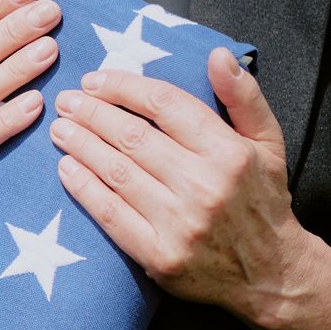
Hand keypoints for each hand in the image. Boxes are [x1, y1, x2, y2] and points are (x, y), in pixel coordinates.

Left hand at [47, 47, 317, 329]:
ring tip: (60, 129)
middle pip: (133, 137)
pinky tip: (66, 169)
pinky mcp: (159, 255)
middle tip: (66, 101)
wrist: (269, 274)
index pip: (165, 105)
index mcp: (229, 152)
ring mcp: (180, 223)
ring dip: (81, 146)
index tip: (95, 79)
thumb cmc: (262, 200)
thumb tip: (218, 55)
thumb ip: (244, 97)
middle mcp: (204, 185)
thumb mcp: (269, 143)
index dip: (124, 87)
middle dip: (93, 114)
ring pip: (117, 172)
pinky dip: (84, 189)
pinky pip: (111, 215)